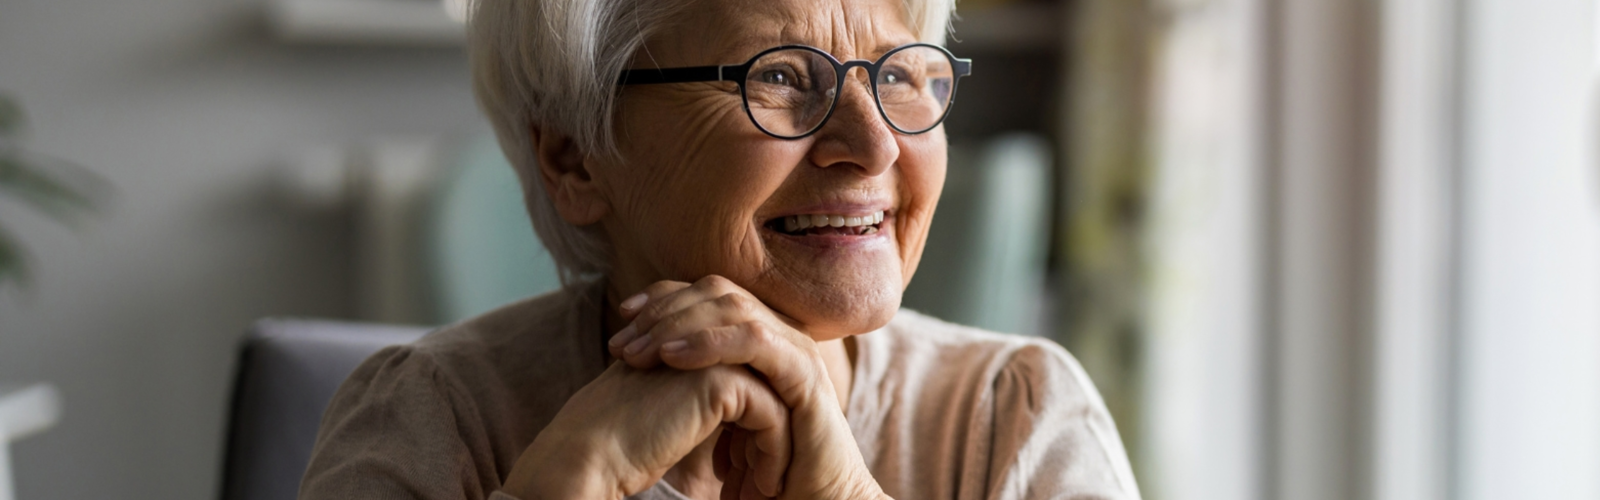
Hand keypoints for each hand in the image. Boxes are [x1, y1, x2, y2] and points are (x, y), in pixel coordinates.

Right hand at [501, 362, 789, 499]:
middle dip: (773, 434)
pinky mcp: (721, 378)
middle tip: (766, 481)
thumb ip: (701, 402)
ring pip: (775, 398)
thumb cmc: (621, 446)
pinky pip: (771, 415)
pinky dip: (773, 453)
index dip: (756, 426)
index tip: (748, 468)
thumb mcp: (673, 414)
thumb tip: (739, 429)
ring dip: (778, 446)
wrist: (590, 455)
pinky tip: (763, 484)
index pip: (748, 377)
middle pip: (766, 384)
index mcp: (691, 339)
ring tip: (767, 488)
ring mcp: (713, 352)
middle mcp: (704, 337)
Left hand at [607, 276, 889, 499]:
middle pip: (717, 292)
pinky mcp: (804, 373)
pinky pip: (754, 341)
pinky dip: (710, 343)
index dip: (664, 298)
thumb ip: (694, 391)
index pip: (707, 295)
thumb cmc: (766, 473)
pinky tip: (673, 357)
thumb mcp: (720, 423)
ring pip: (734, 309)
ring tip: (640, 352)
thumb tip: (642, 375)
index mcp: (759, 340)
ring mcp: (795, 350)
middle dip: (664, 311)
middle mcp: (779, 335)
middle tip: (622, 344)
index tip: (622, 319)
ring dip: (679, 324)